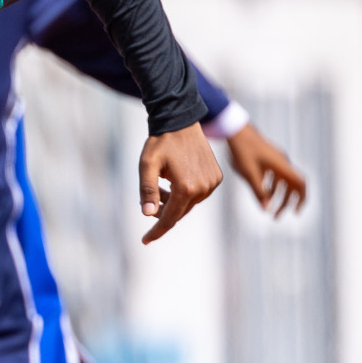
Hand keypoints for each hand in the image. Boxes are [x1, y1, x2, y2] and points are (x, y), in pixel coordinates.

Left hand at [138, 123, 221, 244]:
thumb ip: (147, 190)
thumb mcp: (147, 165)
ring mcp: (212, 183)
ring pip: (189, 204)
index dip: (156, 230)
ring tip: (160, 185)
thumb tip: (148, 214)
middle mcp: (203, 188)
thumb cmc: (160, 143)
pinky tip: (173, 179)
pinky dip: (185, 193)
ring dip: (173, 201)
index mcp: (186, 187)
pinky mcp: (217, 177)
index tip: (145, 240)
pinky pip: (198, 193)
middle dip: (162, 211)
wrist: (181, 122)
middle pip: (179, 212)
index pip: (170, 218)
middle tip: (149, 200)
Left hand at [225, 123, 305, 217]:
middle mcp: (283, 162)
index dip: (301, 199)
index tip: (296, 213)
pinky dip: (272, 186)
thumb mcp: (249, 173)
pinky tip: (262, 193)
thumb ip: (258, 191)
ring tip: (267, 208)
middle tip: (276, 216)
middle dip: (286, 202)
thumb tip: (266, 209)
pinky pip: (276, 175)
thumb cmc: (242, 150)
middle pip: (292, 186)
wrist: (235, 129)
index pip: (301, 184)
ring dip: (277, 196)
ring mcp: (276, 159)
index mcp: (282, 165)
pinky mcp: (268, 157)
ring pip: (282, 181)